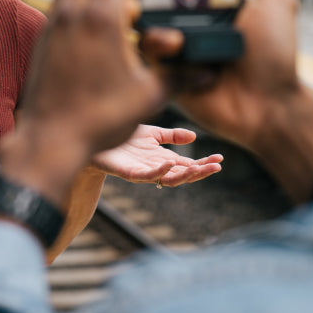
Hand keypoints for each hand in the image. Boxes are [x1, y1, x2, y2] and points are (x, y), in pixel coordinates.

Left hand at [0, 0, 164, 204]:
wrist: (49, 141)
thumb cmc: (101, 118)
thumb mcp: (149, 97)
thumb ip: (179, 75)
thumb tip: (208, 70)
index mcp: (102, 17)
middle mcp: (74, 12)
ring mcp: (55, 24)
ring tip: (120, 2)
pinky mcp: (45, 39)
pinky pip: (64, 7)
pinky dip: (81, 3)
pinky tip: (97, 26)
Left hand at [89, 124, 222, 186]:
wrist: (92, 137)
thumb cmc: (121, 137)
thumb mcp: (151, 133)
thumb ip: (171, 135)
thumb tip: (194, 138)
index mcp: (162, 159)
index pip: (189, 165)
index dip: (204, 163)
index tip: (220, 158)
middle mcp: (155, 168)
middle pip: (182, 176)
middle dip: (201, 172)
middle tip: (217, 166)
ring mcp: (142, 172)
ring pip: (167, 180)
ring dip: (185, 175)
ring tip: (199, 167)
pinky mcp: (127, 173)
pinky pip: (145, 176)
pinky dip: (159, 171)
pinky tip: (170, 161)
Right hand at [140, 0, 301, 154]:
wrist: (268, 107)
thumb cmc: (275, 56)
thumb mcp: (276, 0)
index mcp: (210, 4)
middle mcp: (189, 24)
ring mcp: (176, 50)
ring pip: (143, 26)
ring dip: (152, 24)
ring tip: (173, 33)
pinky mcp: (166, 76)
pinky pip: (146, 58)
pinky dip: (155, 49)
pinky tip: (174, 47)